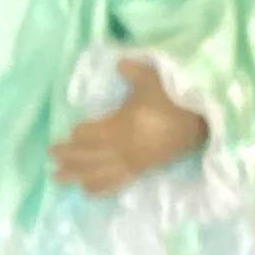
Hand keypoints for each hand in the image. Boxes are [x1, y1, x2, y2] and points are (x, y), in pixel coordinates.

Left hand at [49, 58, 206, 194]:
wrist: (204, 124)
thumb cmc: (176, 99)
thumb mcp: (154, 78)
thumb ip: (133, 70)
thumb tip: (118, 62)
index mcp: (123, 126)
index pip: (90, 135)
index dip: (75, 137)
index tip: (64, 136)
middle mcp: (124, 149)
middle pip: (89, 156)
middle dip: (69, 159)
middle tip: (51, 160)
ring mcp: (133, 162)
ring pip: (98, 173)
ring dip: (77, 176)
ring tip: (58, 179)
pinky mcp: (142, 171)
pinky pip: (117, 183)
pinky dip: (100, 188)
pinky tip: (87, 192)